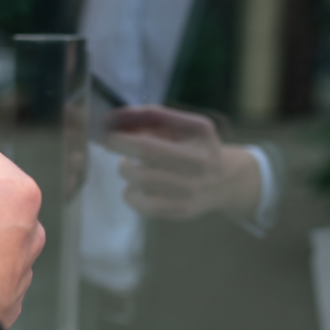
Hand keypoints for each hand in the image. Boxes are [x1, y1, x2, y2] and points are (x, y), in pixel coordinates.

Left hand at [103, 106, 260, 220]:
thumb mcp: (182, 126)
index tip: (105, 124)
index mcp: (200, 132)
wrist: (224, 182)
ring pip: (140, 178)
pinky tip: (136, 187)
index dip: (125, 123)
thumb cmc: (191, 148)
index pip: (156, 123)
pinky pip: (142, 204)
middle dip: (119, 144)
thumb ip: (150, 118)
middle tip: (108, 141)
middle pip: (147, 150)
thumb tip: (110, 120)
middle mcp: (200, 160)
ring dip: (125, 168)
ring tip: (130, 165)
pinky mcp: (182, 210)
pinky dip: (130, 193)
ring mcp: (193, 188)